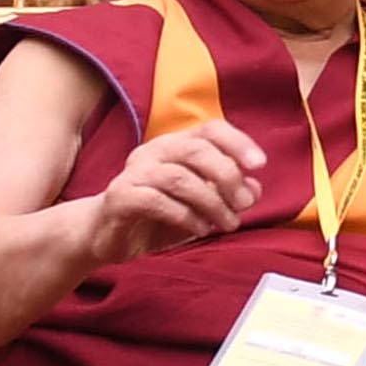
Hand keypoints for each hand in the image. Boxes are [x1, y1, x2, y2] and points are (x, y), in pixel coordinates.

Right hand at [82, 118, 264, 266]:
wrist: (105, 235)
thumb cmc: (158, 216)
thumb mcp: (201, 205)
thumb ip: (227, 193)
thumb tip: (254, 188)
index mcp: (176, 146)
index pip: (210, 130)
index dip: (238, 142)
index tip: (260, 165)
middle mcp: (154, 151)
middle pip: (196, 149)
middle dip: (227, 177)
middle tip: (244, 205)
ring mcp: (134, 173)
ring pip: (179, 178)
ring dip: (211, 202)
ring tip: (227, 223)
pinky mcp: (120, 197)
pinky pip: (156, 200)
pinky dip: (185, 216)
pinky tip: (200, 229)